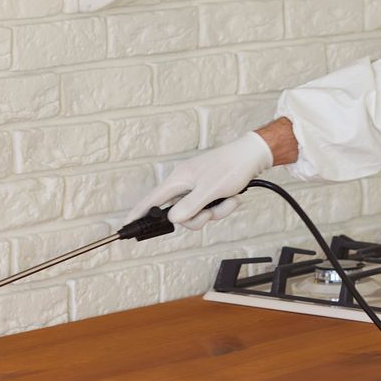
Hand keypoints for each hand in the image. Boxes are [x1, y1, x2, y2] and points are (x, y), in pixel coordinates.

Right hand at [124, 132, 274, 228]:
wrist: (252, 156)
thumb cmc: (231, 166)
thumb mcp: (210, 189)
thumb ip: (190, 206)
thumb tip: (173, 219)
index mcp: (179, 179)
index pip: (152, 199)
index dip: (139, 212)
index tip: (127, 224)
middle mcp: (185, 183)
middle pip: (178, 213)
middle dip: (197, 218)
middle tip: (209, 213)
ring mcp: (196, 187)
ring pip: (196, 213)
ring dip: (214, 213)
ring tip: (227, 201)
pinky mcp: (208, 190)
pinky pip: (208, 208)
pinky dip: (221, 207)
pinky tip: (231, 198)